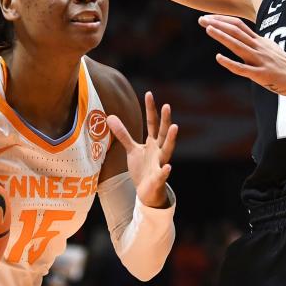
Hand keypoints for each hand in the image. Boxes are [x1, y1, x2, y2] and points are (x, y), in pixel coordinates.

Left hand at [107, 91, 177, 207]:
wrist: (148, 191)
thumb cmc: (142, 168)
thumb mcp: (132, 149)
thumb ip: (123, 134)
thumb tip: (109, 117)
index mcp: (153, 142)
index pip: (152, 123)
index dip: (151, 109)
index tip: (149, 94)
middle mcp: (159, 150)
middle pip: (163, 132)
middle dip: (165, 120)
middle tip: (167, 106)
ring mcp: (160, 163)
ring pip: (167, 150)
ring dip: (172, 139)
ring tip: (176, 127)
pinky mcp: (158, 178)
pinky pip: (162, 174)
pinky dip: (165, 171)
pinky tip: (168, 167)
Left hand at [199, 14, 285, 94]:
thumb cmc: (285, 65)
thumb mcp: (270, 48)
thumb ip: (257, 43)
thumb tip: (246, 36)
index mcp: (259, 41)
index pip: (238, 25)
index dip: (222, 20)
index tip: (208, 18)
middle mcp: (258, 47)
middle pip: (236, 31)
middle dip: (217, 24)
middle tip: (201, 20)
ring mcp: (259, 60)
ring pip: (238, 45)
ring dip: (222, 36)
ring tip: (208, 29)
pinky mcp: (261, 75)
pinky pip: (243, 68)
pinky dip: (230, 62)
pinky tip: (219, 57)